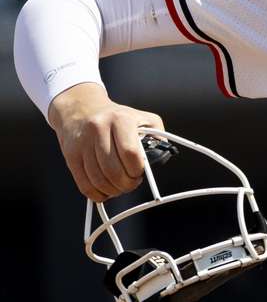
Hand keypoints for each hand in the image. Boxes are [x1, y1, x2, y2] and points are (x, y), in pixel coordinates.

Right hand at [47, 82, 164, 202]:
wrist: (80, 108)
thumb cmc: (116, 117)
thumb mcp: (142, 118)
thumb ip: (157, 136)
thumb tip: (161, 156)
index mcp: (121, 119)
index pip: (130, 153)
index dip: (137, 169)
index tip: (140, 173)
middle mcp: (99, 128)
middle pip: (113, 169)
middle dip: (126, 184)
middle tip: (131, 184)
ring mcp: (82, 142)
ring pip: (98, 178)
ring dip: (112, 190)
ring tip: (119, 188)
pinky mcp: (70, 154)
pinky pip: (83, 182)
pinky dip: (96, 193)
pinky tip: (105, 192)